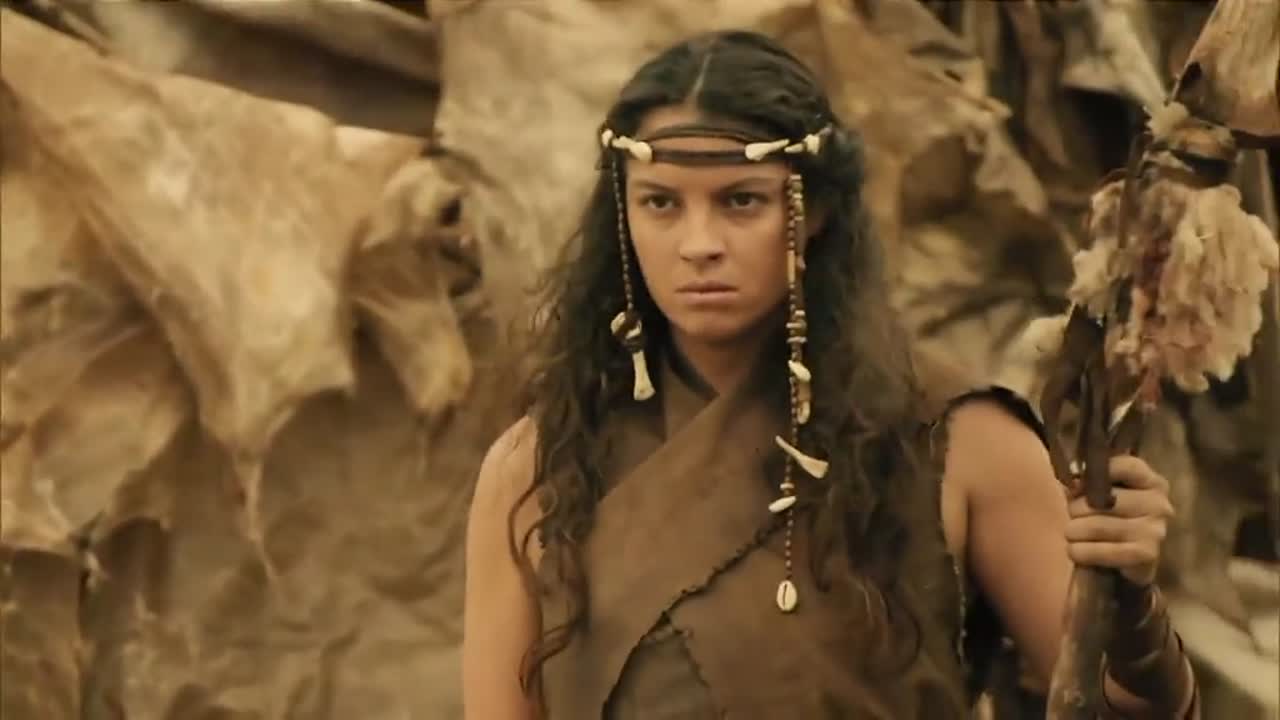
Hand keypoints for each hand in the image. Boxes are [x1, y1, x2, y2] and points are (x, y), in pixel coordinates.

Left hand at [1064, 455, 1173, 586]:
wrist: (1121, 567)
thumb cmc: (1107, 522)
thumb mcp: (1099, 495)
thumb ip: (1087, 481)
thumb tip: (1071, 473)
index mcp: (1151, 482)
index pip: (1124, 466)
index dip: (1094, 473)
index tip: (1075, 485)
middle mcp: (1159, 504)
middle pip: (1101, 498)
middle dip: (1076, 509)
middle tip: (1073, 517)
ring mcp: (1155, 530)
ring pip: (1095, 525)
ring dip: (1074, 532)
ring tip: (1073, 535)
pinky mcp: (1146, 555)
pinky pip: (1099, 551)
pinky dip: (1080, 552)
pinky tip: (1077, 551)